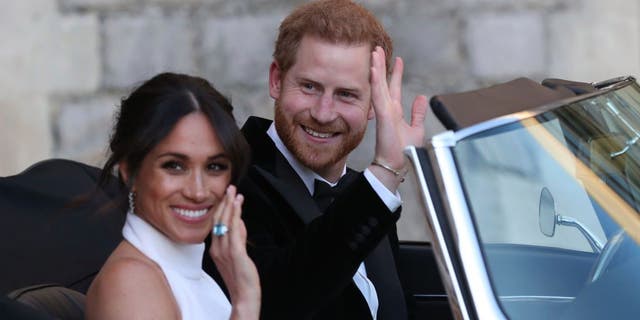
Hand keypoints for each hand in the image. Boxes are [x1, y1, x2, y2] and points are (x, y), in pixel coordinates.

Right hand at [210, 185, 260, 319]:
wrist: (244, 295)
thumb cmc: (240, 276)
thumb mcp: (237, 254)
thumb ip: (238, 237)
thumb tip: (240, 222)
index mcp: (215, 248)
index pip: (216, 224)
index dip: (221, 208)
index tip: (226, 195)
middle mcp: (217, 248)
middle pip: (218, 220)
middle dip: (224, 202)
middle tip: (230, 187)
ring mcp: (225, 251)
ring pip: (225, 223)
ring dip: (230, 205)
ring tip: (234, 192)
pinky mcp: (235, 254)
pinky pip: (234, 231)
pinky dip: (235, 216)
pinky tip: (238, 206)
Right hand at [369, 46, 427, 188]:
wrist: (396, 165)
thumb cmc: (404, 152)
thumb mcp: (416, 128)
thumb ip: (418, 113)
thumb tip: (421, 98)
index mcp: (394, 112)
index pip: (393, 88)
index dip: (395, 73)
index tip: (397, 59)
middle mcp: (388, 109)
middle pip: (383, 82)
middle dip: (381, 65)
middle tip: (378, 49)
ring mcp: (384, 112)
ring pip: (379, 85)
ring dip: (376, 68)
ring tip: (374, 52)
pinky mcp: (383, 116)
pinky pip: (378, 95)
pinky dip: (376, 82)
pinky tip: (374, 69)